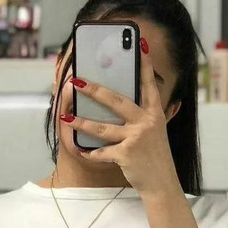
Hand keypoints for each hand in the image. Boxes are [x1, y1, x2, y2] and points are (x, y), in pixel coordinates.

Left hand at [62, 41, 180, 196]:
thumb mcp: (157, 132)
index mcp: (155, 113)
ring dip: (81, 123)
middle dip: (94, 90)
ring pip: (102, 128)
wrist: (162, 183)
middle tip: (77, 81)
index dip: (144, 65)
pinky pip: (102, 153)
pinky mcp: (126, 155)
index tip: (140, 44)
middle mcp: (146, 122)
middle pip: (116, 101)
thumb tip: (155, 100)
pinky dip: (90, 153)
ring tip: (65, 117)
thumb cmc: (156, 157)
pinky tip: (79, 150)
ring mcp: (136, 138)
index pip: (148, 84)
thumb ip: (151, 115)